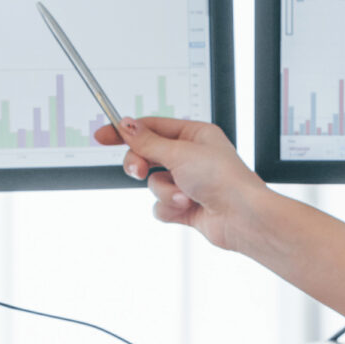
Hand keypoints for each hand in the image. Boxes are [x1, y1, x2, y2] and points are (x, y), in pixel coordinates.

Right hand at [97, 116, 271, 251]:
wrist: (242, 218)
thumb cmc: (223, 179)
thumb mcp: (180, 153)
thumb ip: (147, 142)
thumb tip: (126, 126)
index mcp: (194, 135)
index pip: (151, 128)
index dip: (125, 131)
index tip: (102, 136)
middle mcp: (191, 157)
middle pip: (147, 156)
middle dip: (142, 165)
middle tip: (138, 170)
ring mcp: (188, 182)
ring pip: (153, 183)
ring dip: (165, 191)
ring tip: (184, 196)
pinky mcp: (186, 206)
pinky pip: (160, 205)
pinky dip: (170, 208)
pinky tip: (188, 209)